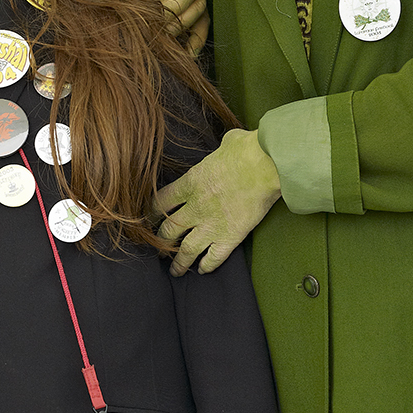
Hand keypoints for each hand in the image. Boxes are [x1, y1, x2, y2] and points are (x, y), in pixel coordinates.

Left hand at [154, 127, 282, 273]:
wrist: (265, 166)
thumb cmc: (247, 150)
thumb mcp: (228, 142)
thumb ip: (222, 147)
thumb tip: (231, 142)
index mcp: (190, 183)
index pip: (161, 202)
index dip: (151, 214)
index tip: (147, 220)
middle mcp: (195, 207)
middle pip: (168, 230)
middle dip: (160, 242)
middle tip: (157, 249)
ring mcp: (211, 224)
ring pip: (186, 250)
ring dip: (179, 262)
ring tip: (175, 271)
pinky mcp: (230, 237)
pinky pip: (214, 257)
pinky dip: (207, 266)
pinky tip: (202, 270)